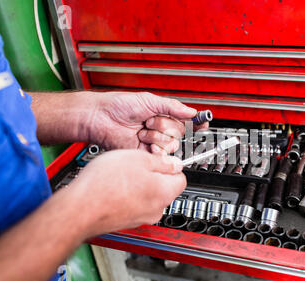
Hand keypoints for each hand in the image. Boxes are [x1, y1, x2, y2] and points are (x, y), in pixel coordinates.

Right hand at [65, 149, 185, 236]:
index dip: (170, 165)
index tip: (161, 160)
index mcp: (164, 193)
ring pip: (148, 197)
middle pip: (165, 188)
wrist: (80, 209)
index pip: (181, 178)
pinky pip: (134, 205)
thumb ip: (161, 162)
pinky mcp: (126, 222)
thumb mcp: (137, 159)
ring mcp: (141, 219)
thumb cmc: (105, 185)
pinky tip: (113, 188)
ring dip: (139, 186)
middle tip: (136, 165)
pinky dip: (127, 196)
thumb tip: (174, 164)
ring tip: (120, 177)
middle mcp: (156, 210)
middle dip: (153, 176)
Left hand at [88, 91, 207, 152]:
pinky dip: (153, 148)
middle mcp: (160, 129)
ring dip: (155, 136)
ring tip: (141, 130)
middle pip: (179, 133)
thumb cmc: (119, 105)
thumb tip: (191, 112)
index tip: (202, 123)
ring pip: (170, 144)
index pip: (185, 121)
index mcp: (163, 115)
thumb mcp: (150, 100)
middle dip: (165, 126)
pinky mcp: (145, 153)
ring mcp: (153, 142)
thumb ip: (173, 107)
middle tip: (150, 120)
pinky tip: (142, 141)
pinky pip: (160, 155)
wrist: (101, 118)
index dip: (195, 123)